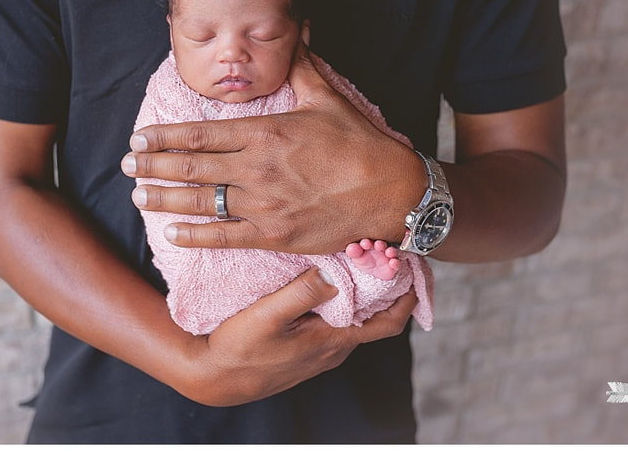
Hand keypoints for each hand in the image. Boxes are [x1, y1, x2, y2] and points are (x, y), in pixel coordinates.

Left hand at [122, 43, 425, 253]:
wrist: (392, 192)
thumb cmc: (360, 144)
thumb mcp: (327, 97)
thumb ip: (302, 65)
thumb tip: (299, 27)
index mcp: (264, 132)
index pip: (200, 134)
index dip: (164, 138)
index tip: (138, 138)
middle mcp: (256, 167)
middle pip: (192, 168)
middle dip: (153, 167)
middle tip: (126, 166)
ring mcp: (263, 203)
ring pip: (201, 201)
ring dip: (164, 199)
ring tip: (137, 195)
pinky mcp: (274, 234)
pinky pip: (224, 236)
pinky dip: (194, 235)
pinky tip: (171, 232)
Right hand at [176, 267, 417, 405]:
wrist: (215, 378)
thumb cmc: (240, 348)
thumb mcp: (269, 315)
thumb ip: (304, 292)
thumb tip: (338, 270)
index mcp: (334, 340)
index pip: (390, 322)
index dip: (407, 294)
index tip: (412, 263)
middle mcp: (334, 348)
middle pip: (376, 316)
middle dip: (387, 285)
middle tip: (389, 249)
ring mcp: (321, 350)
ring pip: (356, 318)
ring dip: (365, 291)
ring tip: (363, 257)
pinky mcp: (307, 348)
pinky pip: (338, 321)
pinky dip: (345, 299)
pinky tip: (332, 278)